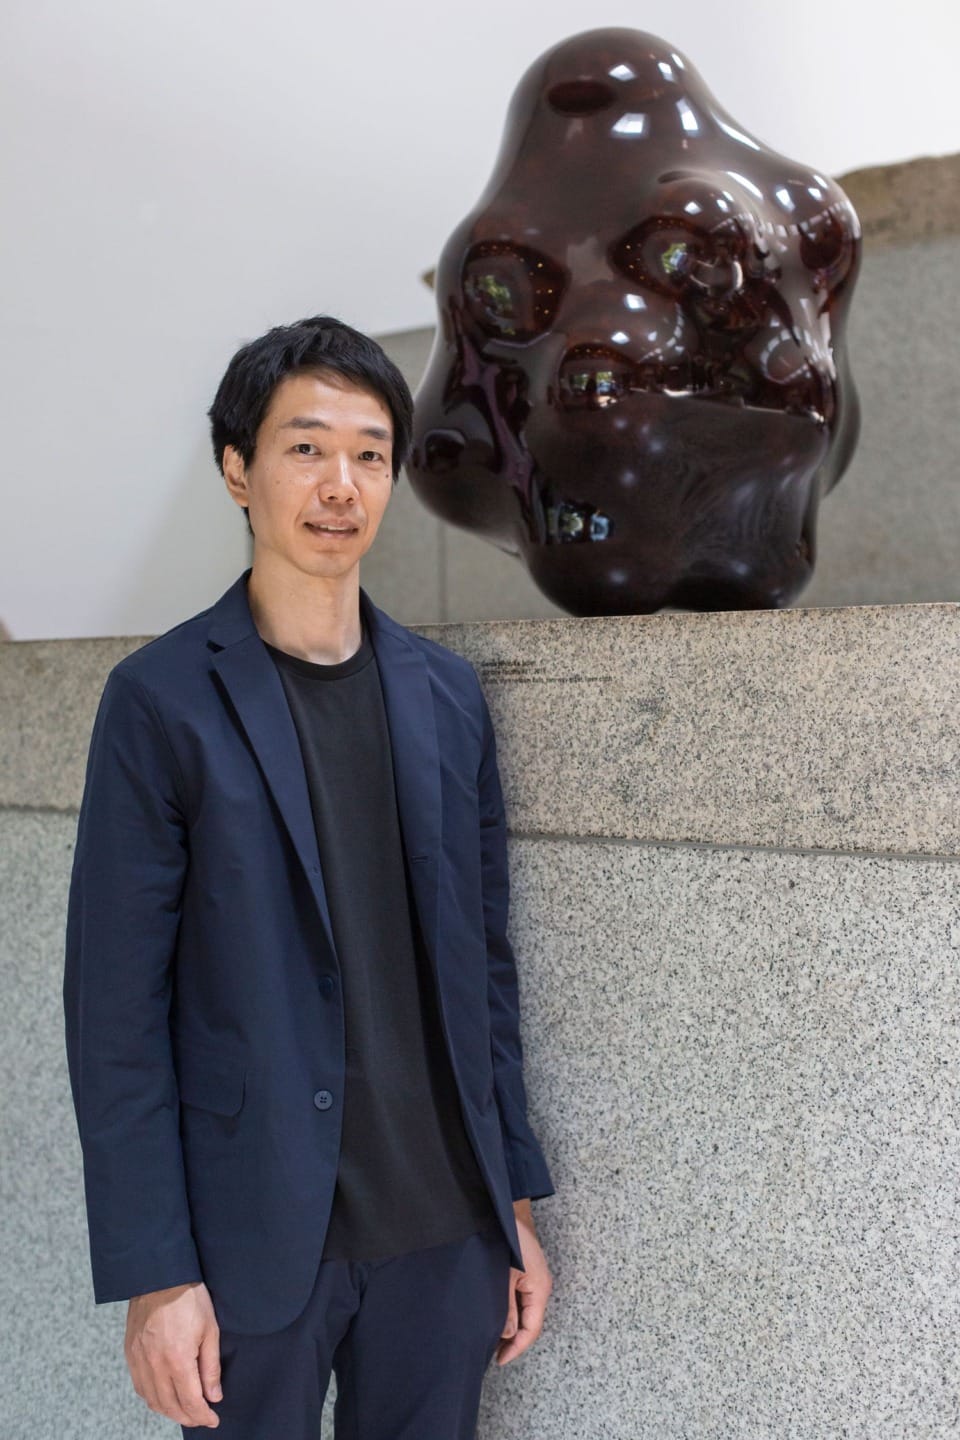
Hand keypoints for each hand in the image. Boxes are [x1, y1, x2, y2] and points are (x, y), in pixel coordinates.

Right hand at [124, 1281, 222, 1427]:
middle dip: (188, 1417)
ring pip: (153, 1400)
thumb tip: (214, 1396)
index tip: (213, 1419)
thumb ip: (211, 1367)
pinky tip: (164, 1397)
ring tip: (185, 1411)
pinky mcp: (130, 1353)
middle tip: (202, 1418)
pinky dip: (153, 1398)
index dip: (203, 1415)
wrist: (159, 1275)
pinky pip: (140, 1386)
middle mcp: (155, 1364)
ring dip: (170, 1411)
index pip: (191, 1401)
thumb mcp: (210, 1329)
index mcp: (177, 1359)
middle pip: (171, 1406)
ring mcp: (139, 1360)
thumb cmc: (188, 1298)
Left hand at [496, 1199, 552, 1365]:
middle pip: (530, 1323)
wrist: (510, 1211)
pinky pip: (522, 1301)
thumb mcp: (505, 1277)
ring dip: (511, 1327)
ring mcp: (535, 1281)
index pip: (532, 1329)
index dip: (517, 1347)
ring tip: (492, 1340)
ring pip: (525, 1313)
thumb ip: (507, 1307)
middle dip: (514, 1341)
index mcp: (540, 1289)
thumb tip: (507, 1335)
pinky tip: (497, 1317)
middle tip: (493, 1354)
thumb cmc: (511, 1240)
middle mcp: (541, 1288)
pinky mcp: (527, 1275)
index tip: (500, 1360)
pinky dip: (511, 1313)